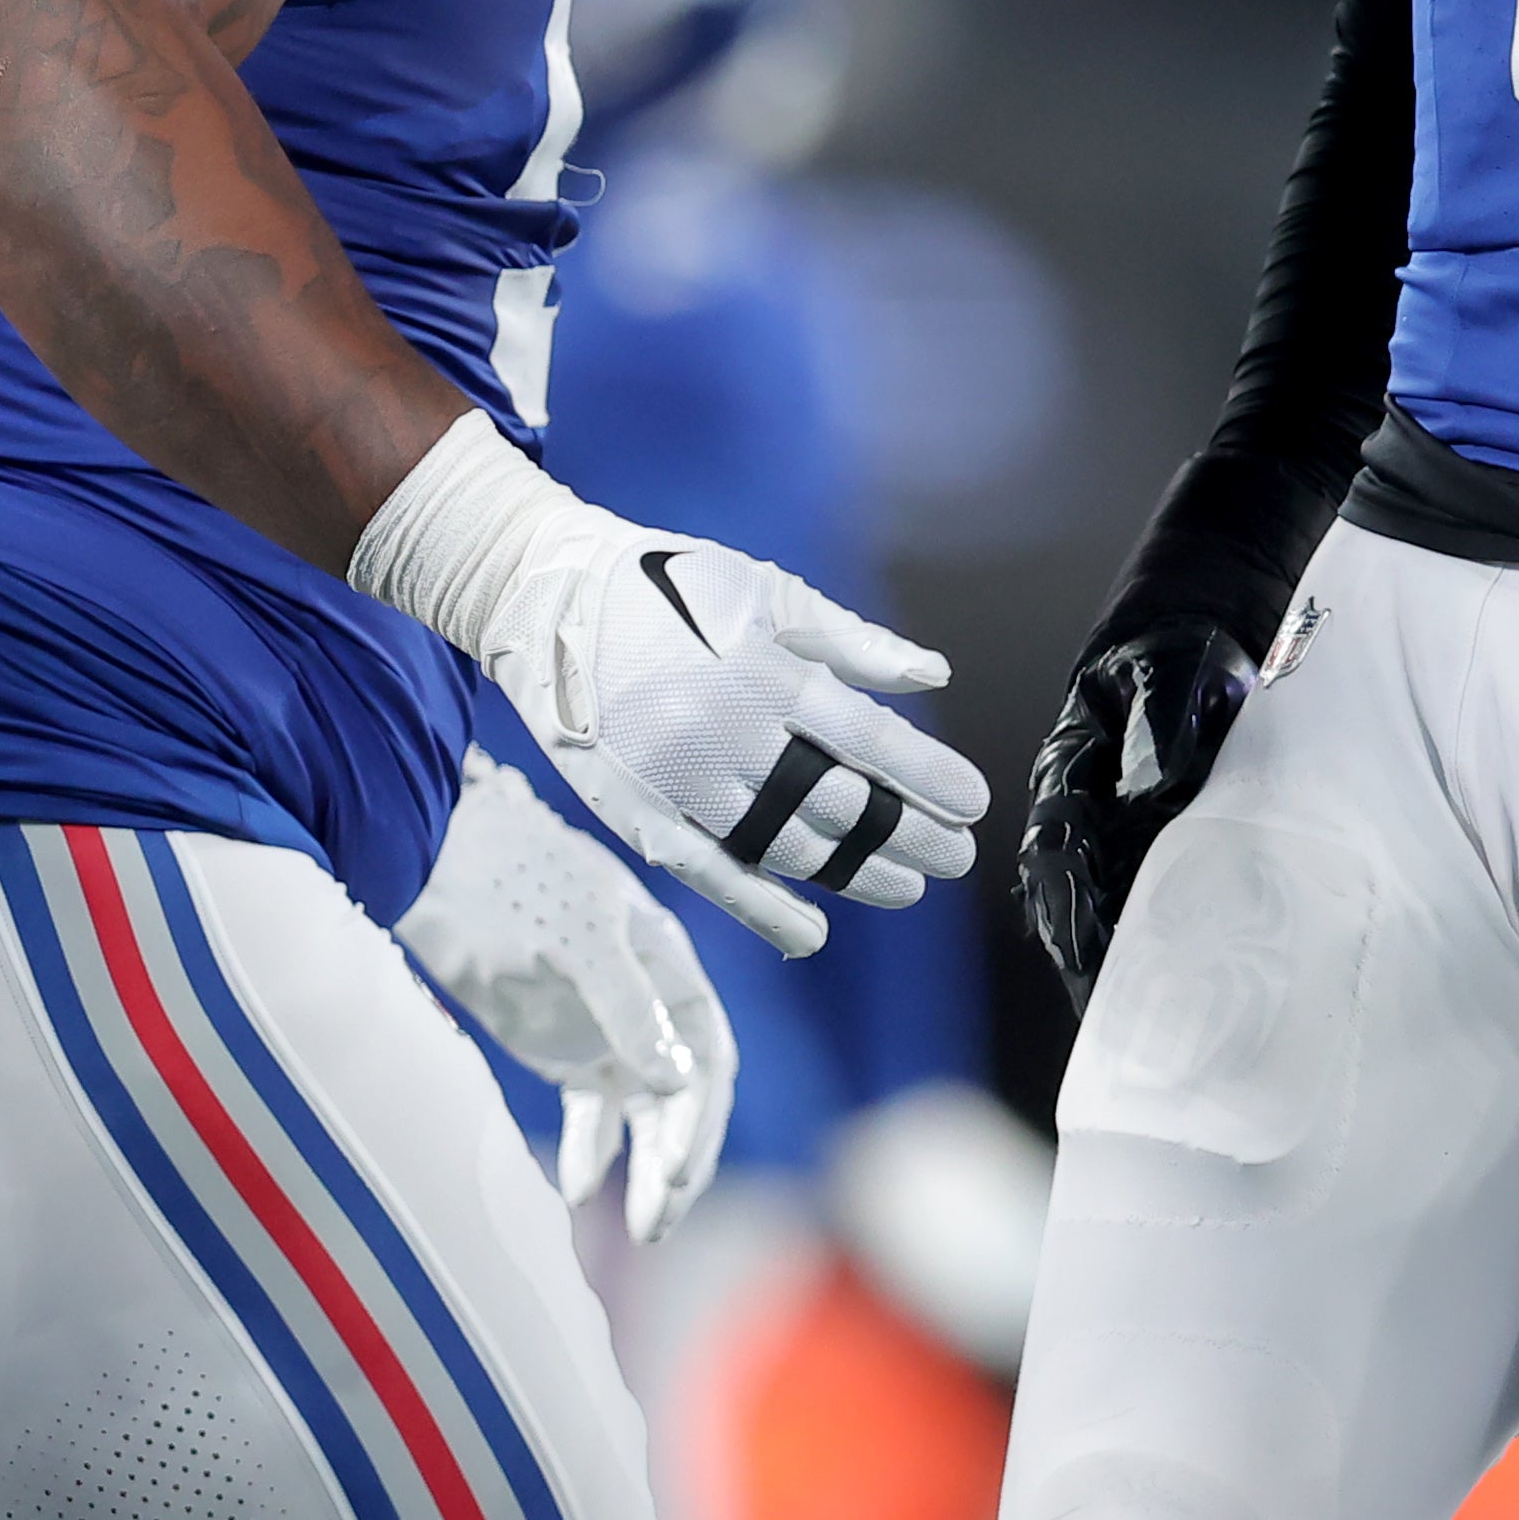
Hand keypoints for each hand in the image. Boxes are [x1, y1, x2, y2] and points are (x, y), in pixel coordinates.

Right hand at [357, 416, 986, 948]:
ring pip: (784, 846)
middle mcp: (727, 733)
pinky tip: (810, 932)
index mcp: (766, 672)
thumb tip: (937, 677)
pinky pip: (710, 874)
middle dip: (907, 836)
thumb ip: (856, 642)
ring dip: (853, 873)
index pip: (868, 741)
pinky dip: (762, 909)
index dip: (927, 778)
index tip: (973, 803)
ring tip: (907, 886)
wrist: (545, 597)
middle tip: (956, 857)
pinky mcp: (638, 814)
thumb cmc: (668, 587)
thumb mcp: (768, 591)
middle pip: (837, 804)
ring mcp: (679, 781)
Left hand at [397, 756, 735, 1241]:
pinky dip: (592, 1150)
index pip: (708, 1059)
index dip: (701, 1122)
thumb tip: (677, 1086)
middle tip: (656, 1221)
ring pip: (644, 1114)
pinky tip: (580, 1190)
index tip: (674, 1175)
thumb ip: (629, 1010)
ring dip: (644, 1167)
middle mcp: (650, 1006)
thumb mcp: (580, 943)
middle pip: (683, 1097)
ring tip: (639, 1229)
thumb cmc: (516, 887)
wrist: (436, 868)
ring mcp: (605, 1030)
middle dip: (678, 1160)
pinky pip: (593, 1113)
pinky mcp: (562, 1050)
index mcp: (671, 970)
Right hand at [1016, 616, 1254, 1011]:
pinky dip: (1166, 951)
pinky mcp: (1159, 854)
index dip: (1067, 906)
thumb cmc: (1178, 657)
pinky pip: (1155, 909)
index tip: (1081, 953)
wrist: (1203, 647)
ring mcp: (1118, 841)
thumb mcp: (1169, 674)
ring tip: (1152, 1029)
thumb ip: (1160, 723)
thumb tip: (1150, 790)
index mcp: (1067, 774)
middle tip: (1112, 1022)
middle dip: (1090, 964)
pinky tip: (1191, 994)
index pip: (1055, 852)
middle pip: (1075, 903)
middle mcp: (1084, 820)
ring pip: (1111, 914)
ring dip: (1126, 969)